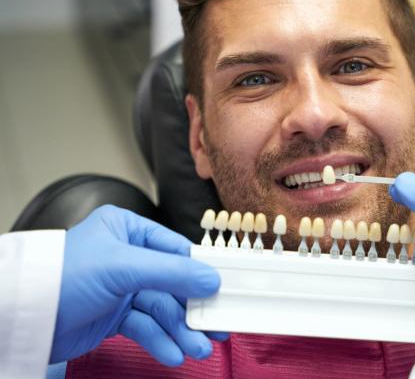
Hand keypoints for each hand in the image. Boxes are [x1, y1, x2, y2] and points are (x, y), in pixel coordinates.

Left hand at [51, 205, 228, 364]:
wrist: (24, 317)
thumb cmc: (64, 275)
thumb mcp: (123, 266)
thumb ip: (171, 272)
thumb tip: (213, 279)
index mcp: (127, 230)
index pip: (175, 249)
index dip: (199, 272)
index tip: (222, 290)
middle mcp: (127, 256)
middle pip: (172, 283)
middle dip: (192, 309)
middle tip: (217, 327)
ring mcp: (121, 288)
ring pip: (161, 309)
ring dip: (180, 330)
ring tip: (197, 349)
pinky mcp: (114, 316)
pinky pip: (145, 326)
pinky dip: (160, 340)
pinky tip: (172, 354)